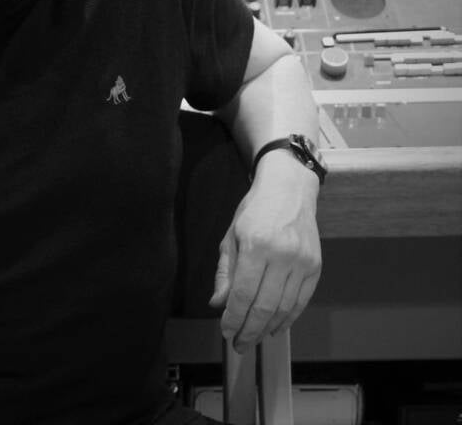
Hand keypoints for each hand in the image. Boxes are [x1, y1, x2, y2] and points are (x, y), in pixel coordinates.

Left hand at [208, 150, 321, 352]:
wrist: (289, 188)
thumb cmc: (255, 210)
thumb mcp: (232, 235)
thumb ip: (225, 271)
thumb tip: (218, 304)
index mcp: (256, 245)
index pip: (244, 294)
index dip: (234, 318)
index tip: (225, 331)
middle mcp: (282, 255)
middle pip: (264, 306)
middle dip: (249, 331)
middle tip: (239, 344)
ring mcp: (302, 261)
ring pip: (284, 308)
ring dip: (267, 328)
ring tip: (254, 338)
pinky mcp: (316, 266)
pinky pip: (301, 301)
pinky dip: (288, 318)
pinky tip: (274, 327)